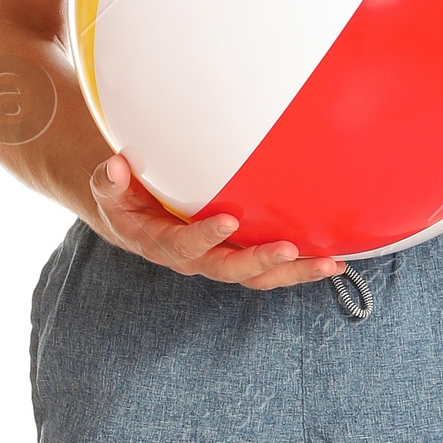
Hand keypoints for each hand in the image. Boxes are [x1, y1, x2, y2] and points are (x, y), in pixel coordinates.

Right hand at [89, 155, 347, 288]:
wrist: (135, 219)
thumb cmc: (125, 198)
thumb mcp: (108, 189)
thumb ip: (109, 180)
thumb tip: (116, 165)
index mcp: (163, 244)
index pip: (186, 245)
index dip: (205, 236)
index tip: (228, 220)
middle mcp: (195, 260)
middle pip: (229, 270)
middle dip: (259, 262)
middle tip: (290, 250)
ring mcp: (220, 261)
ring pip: (258, 277)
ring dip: (293, 273)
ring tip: (330, 265)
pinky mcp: (239, 257)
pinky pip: (270, 270)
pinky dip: (300, 268)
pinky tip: (334, 262)